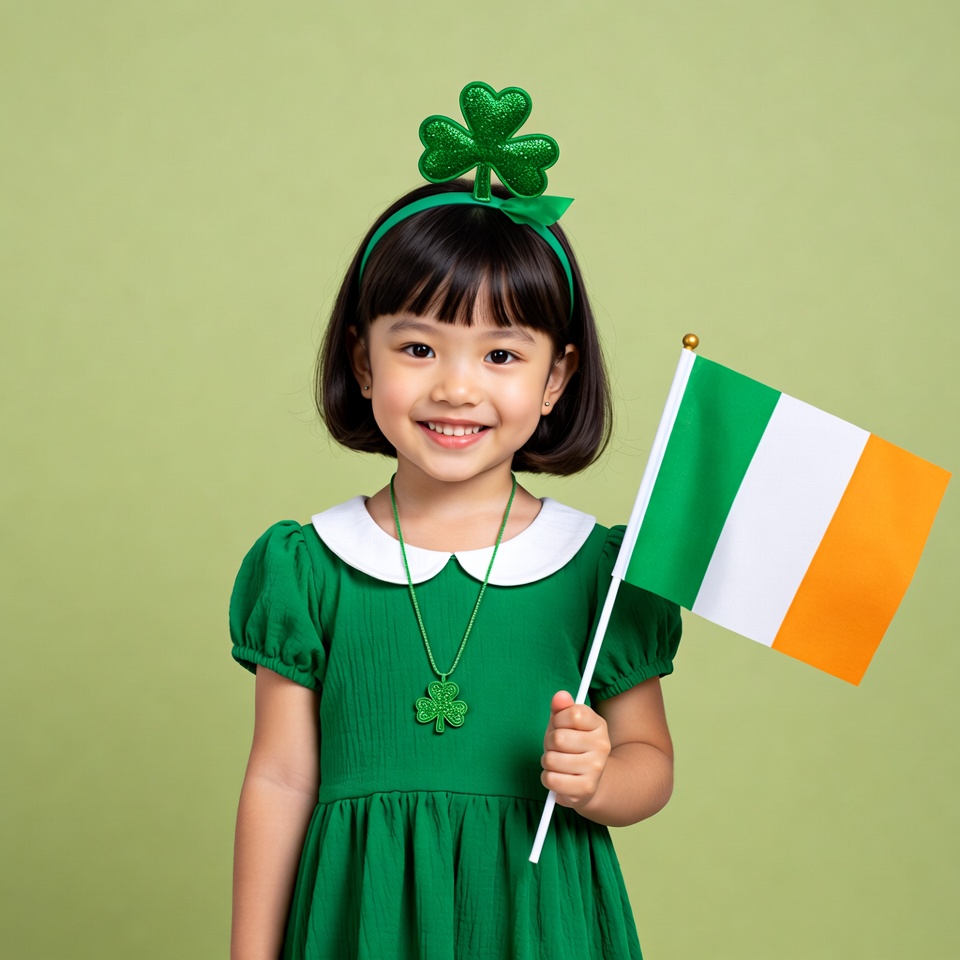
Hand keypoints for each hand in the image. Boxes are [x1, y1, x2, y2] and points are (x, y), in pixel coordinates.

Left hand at [540, 690, 611, 808]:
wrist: (587, 780)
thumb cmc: (572, 746)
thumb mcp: (565, 723)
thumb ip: (561, 707)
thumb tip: (560, 696)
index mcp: (599, 725)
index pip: (573, 713)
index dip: (558, 719)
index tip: (560, 726)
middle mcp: (602, 746)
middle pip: (558, 738)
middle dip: (550, 743)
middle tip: (557, 748)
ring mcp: (596, 768)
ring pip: (551, 760)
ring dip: (547, 762)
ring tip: (558, 763)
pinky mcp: (586, 788)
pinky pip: (551, 779)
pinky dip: (547, 778)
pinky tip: (558, 777)